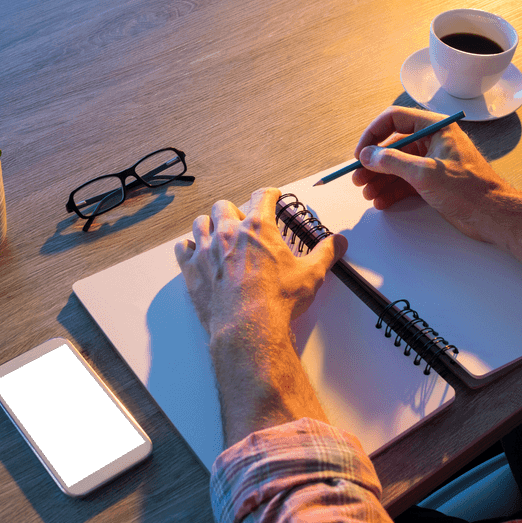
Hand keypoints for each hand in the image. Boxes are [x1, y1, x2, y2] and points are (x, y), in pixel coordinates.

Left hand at [174, 187, 345, 443]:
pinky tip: (196, 252)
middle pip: (224, 206)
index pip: (262, 196)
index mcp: (258, 228)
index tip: (272, 196)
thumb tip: (339, 242)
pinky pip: (182, 248)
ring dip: (209, 225)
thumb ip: (326, 253)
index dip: (269, 194)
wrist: (248, 328)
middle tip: (242, 223)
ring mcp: (206, 249)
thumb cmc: (277, 301)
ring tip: (218, 234)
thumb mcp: (311, 274)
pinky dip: (189, 247)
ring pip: (200, 222)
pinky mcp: (191, 269)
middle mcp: (229, 232)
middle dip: (234, 211)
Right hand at [352, 106, 512, 242]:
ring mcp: (432, 161)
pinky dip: (392, 191)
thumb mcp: (424, 173)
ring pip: (397, 165)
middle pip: (393, 145)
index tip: (361, 153)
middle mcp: (433, 141)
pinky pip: (405, 181)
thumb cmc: (469, 189)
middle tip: (358, 178)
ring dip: (380, 179)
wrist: (492, 215)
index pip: (395, 119)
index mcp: (436, 127)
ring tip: (368, 193)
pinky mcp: (433, 181)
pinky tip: (381, 201)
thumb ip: (392, 162)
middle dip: (374, 163)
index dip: (373, 134)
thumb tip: (368, 156)